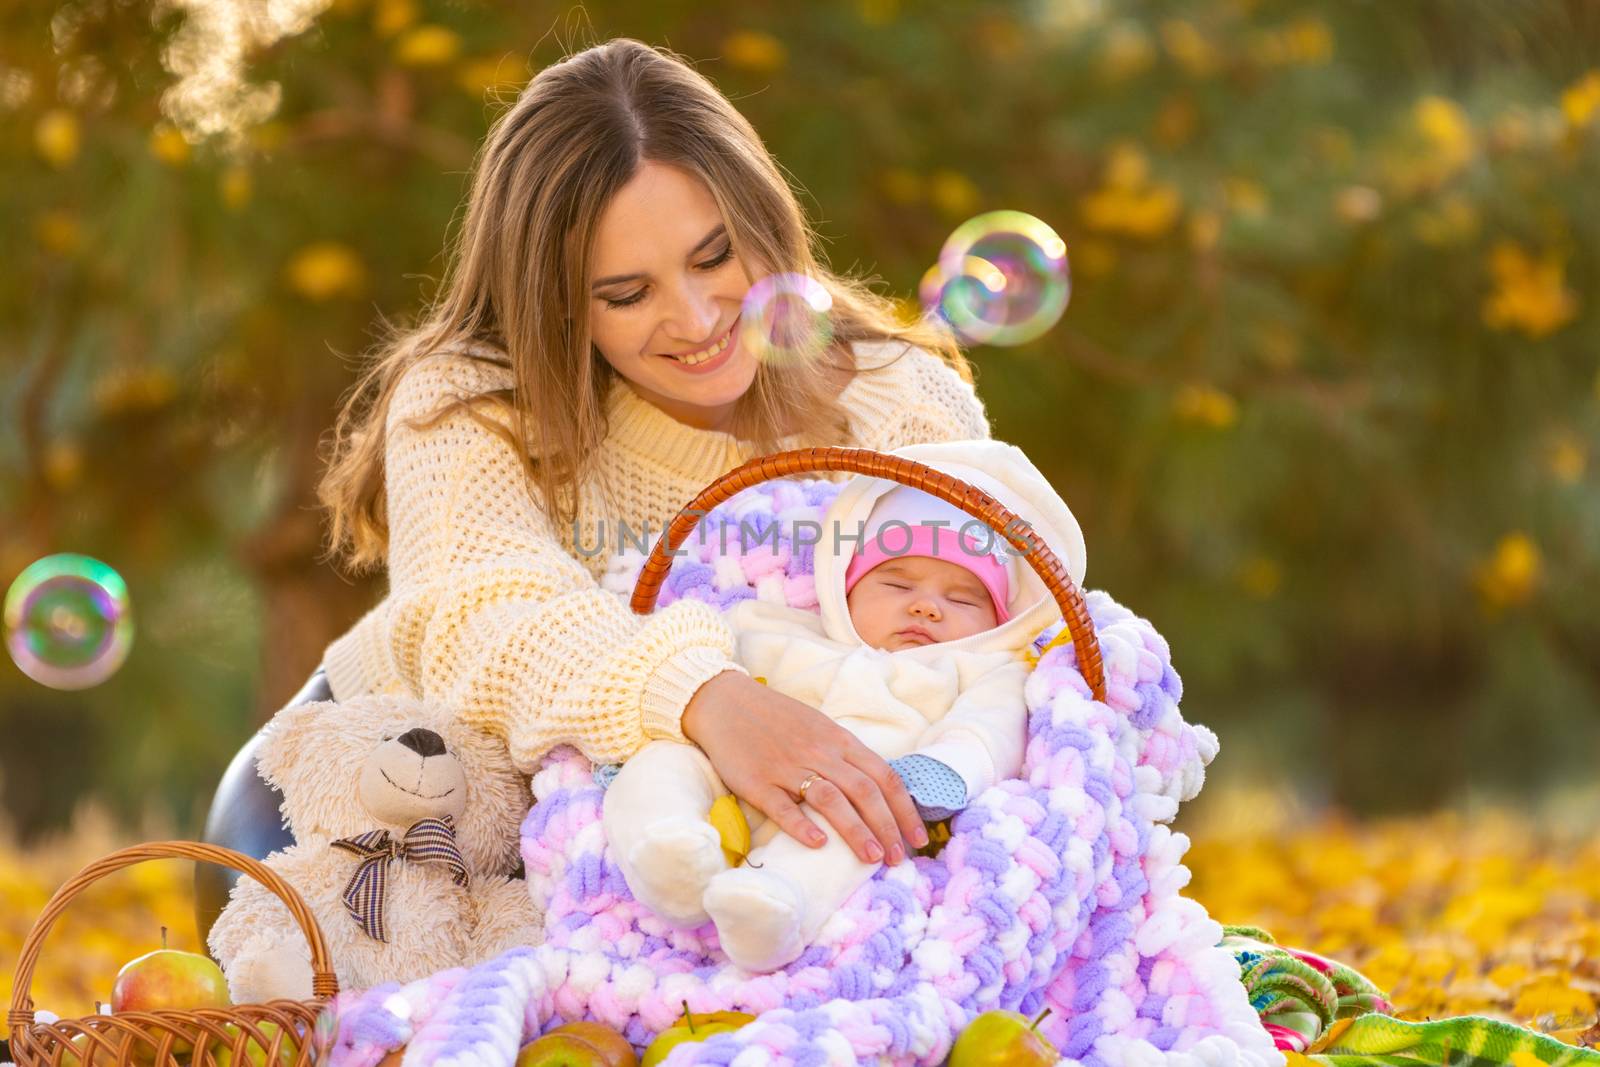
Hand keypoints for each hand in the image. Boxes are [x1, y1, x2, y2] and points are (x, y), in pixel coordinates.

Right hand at [682, 671, 928, 864]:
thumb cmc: (778, 720)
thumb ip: (847, 756)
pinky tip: (818, 844)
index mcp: (839, 740)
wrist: (726, 703)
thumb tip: (880, 792)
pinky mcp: (758, 782)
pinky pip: (782, 806)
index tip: (918, 838)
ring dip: (855, 830)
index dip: (905, 809)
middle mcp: (820, 753)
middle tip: (898, 859)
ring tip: (872, 858)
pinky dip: (801, 826)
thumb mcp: (821, 729)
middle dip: (887, 827)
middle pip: (864, 791)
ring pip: (830, 800)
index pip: (883, 776)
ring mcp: (788, 767)